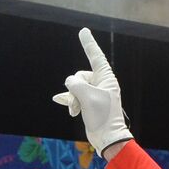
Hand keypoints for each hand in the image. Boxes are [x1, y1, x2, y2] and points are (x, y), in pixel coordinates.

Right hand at [52, 28, 133, 157]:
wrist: (106, 137)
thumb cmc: (102, 116)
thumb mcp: (87, 96)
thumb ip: (75, 83)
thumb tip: (70, 83)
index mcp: (106, 78)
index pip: (96, 56)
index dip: (89, 43)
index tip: (83, 31)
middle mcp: (101, 83)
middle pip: (80, 76)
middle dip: (75, 88)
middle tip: (83, 103)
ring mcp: (94, 93)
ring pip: (74, 87)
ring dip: (72, 98)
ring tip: (77, 110)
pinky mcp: (88, 102)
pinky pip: (73, 95)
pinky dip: (69, 100)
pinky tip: (62, 104)